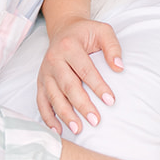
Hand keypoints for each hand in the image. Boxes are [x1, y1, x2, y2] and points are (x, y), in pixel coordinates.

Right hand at [36, 18, 123, 134]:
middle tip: (96, 121)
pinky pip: (41, 101)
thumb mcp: (103, 31)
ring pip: (53, 96)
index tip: (110, 101)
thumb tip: (119, 67)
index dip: (98, 86)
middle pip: (68, 86)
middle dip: (82, 105)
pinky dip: (47, 117)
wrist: (64, 29)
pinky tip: (58, 130)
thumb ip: (112, 47)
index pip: (85, 70)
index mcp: (69, 46)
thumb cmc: (86, 33)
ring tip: (79, 129)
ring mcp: (45, 72)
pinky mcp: (40, 82)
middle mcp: (53, 59)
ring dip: (65, 114)